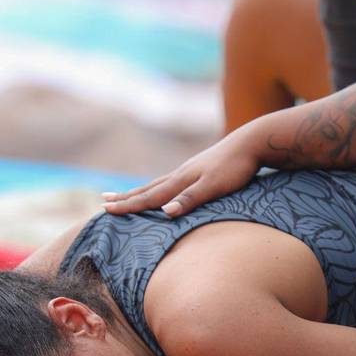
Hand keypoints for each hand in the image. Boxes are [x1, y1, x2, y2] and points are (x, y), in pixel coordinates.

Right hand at [101, 132, 259, 216]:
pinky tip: (159, 190)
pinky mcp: (197, 171)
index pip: (149, 197)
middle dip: (124, 198)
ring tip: (122, 195)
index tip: (105, 210)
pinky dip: (155, 188)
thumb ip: (190, 199)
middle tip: (103, 202)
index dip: (127, 205)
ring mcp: (187, 171)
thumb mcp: (214, 186)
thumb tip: (165, 212)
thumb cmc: (236, 167)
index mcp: (180, 180)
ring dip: (137, 192)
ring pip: (155, 184)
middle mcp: (179, 175)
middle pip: (146, 189)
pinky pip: (168, 183)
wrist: (252, 143)